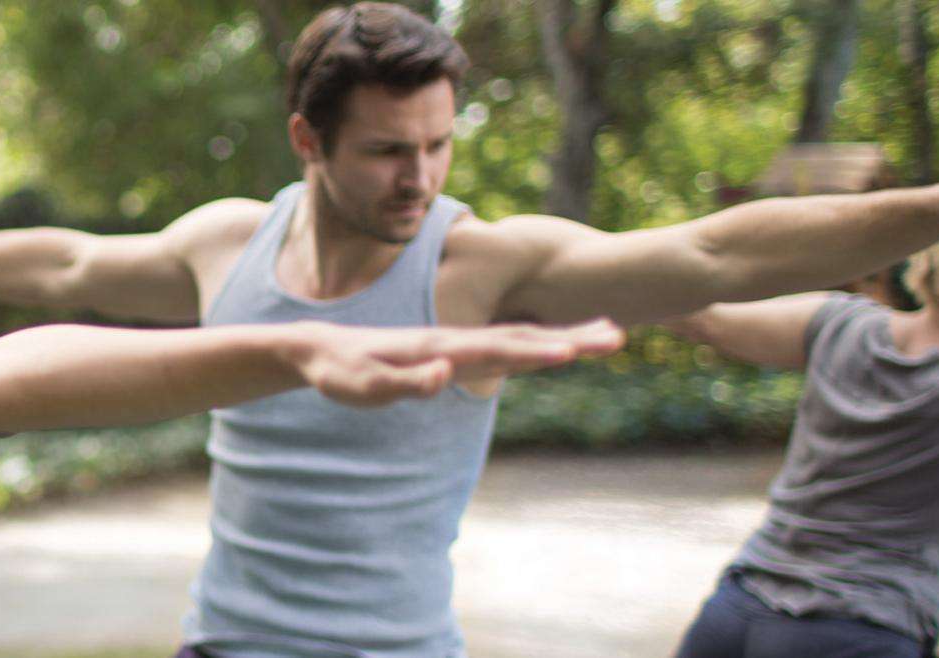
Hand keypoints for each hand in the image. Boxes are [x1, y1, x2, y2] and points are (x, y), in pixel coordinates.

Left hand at [293, 320, 622, 406]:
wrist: (320, 348)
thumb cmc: (341, 372)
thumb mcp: (367, 386)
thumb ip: (407, 382)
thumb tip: (448, 374)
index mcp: (440, 347)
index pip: (498, 348)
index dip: (537, 349)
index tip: (577, 348)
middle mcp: (455, 340)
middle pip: (521, 336)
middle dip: (570, 335)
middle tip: (618, 334)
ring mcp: (456, 343)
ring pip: (517, 337)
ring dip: (562, 334)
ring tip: (606, 331)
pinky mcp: (453, 350)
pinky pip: (504, 345)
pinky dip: (537, 342)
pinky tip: (559, 344)